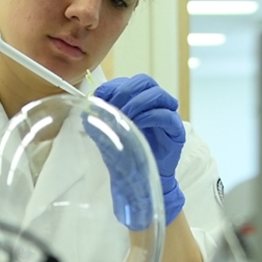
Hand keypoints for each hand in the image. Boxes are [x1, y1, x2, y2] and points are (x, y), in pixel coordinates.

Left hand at [93, 74, 185, 228]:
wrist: (142, 179)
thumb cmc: (127, 155)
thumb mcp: (108, 135)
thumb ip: (99, 121)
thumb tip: (85, 109)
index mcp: (139, 100)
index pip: (129, 81)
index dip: (113, 86)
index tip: (98, 98)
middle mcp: (155, 104)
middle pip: (146, 81)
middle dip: (126, 91)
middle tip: (113, 106)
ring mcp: (167, 116)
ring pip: (158, 94)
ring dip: (137, 102)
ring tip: (124, 116)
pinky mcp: (176, 131)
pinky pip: (167, 116)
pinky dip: (150, 116)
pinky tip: (137, 124)